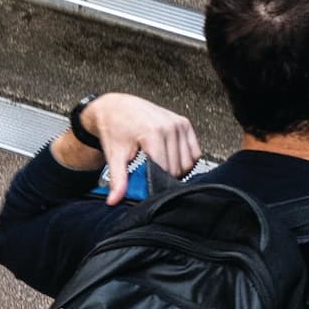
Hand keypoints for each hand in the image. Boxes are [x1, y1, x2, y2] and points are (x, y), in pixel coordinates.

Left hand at [83, 91, 200, 200]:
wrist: (115, 108)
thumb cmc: (114, 128)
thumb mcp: (114, 155)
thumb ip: (118, 180)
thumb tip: (113, 200)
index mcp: (153, 133)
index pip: (165, 171)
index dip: (156, 182)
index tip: (146, 183)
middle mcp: (169, 127)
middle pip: (177, 169)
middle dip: (164, 177)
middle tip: (149, 173)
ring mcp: (179, 124)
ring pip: (188, 163)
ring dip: (176, 170)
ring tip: (158, 165)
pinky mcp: (184, 123)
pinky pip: (194, 152)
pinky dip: (185, 160)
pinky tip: (170, 158)